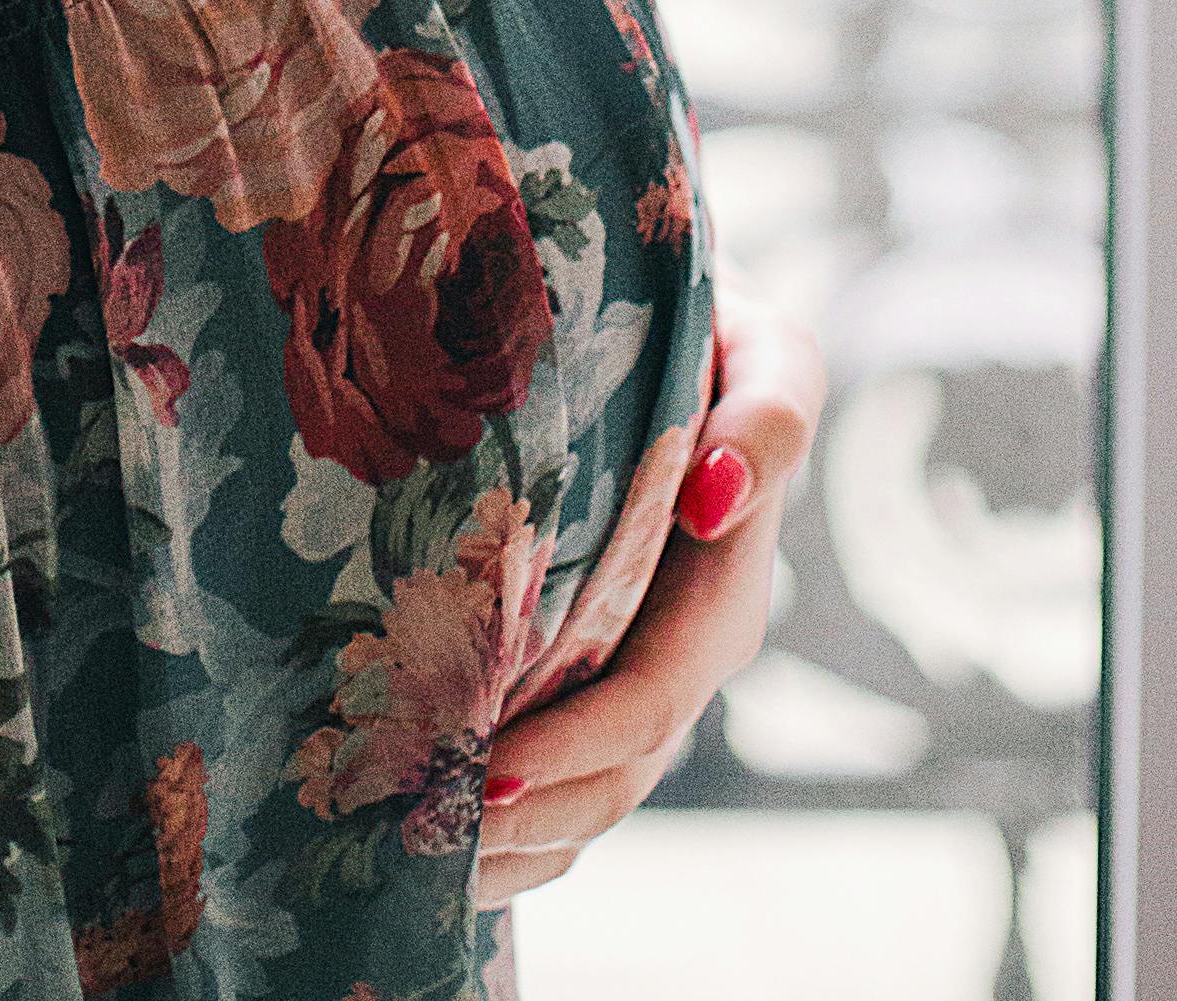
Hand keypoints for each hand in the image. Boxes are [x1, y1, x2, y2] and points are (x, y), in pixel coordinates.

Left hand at [468, 287, 827, 917]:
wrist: (676, 314)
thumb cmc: (710, 319)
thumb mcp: (764, 344)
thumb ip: (767, 412)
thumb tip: (716, 499)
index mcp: (728, 587)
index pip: (652, 697)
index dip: (574, 747)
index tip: (483, 773)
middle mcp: (686, 647)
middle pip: (615, 771)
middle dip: (526, 818)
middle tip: (417, 838)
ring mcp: (640, 665)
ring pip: (588, 792)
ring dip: (511, 842)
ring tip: (409, 862)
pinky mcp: (596, 666)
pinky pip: (565, 773)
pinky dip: (515, 830)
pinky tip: (440, 851)